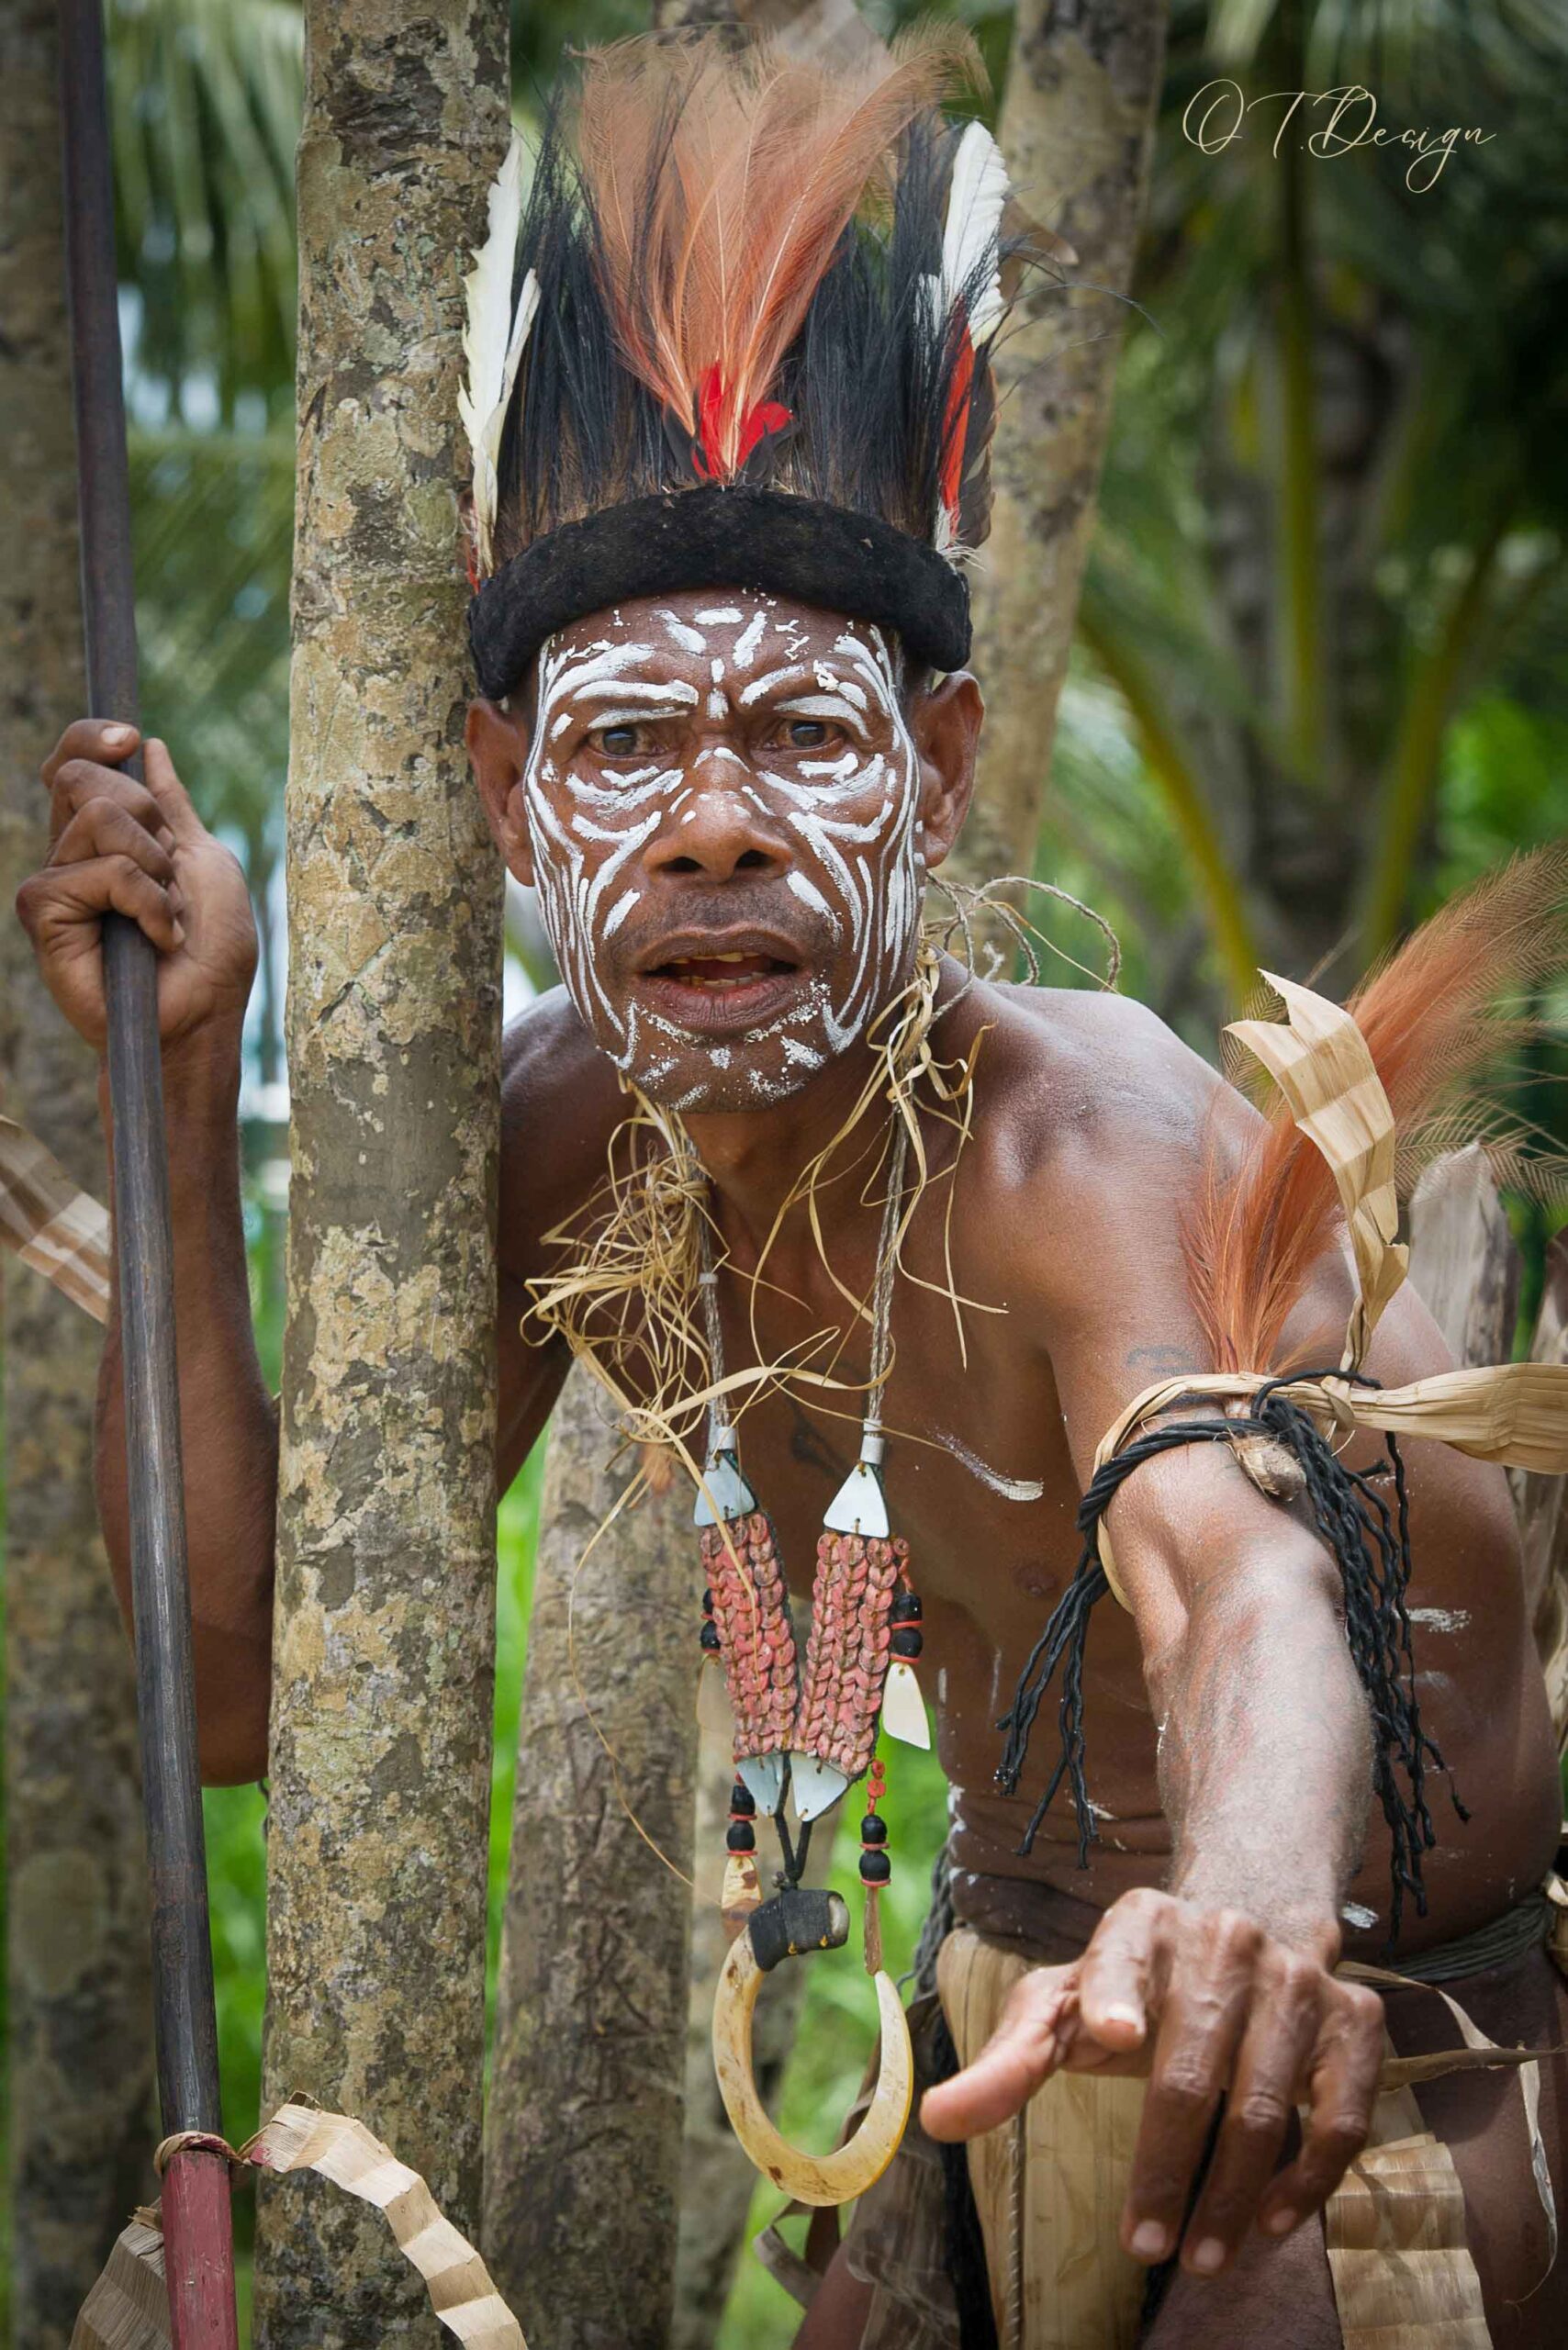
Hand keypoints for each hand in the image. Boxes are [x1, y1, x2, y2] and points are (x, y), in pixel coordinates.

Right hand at [16, 721, 256, 1054]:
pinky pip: (102, 870)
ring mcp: (54, 881)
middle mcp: (71, 853)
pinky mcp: (43, 912)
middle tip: (168, 874)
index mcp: (105, 836)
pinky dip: (145, 900)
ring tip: (164, 915)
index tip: (129, 737)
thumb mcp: (203, 859)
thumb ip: (171, 804)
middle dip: (146, 815)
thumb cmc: (212, 949)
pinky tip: (154, 938)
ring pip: (96, 817)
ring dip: (154, 867)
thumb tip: (150, 745)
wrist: (204, 1014)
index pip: (76, 761)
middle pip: (84, 776)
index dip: (92, 738)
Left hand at [921, 1887, 1383, 2279]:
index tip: (1107, 2031)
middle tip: (1143, 2245)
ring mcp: (1298, 1979)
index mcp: (1140, 1926)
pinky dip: (1308, 2180)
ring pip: (1268, 2106)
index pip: (1121, 1957)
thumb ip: (1008, 2062)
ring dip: (1232, 2194)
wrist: (1251, 1916)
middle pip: (1192, 2070)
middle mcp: (1225, 1940)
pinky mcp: (1355, 2020)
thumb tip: (933, 2120)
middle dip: (1166, 2168)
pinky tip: (1269, 2222)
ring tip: (1199, 2256)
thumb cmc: (1136, 1983)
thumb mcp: (1066, 2004)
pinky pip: (1341, 2117)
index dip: (1114, 1993)